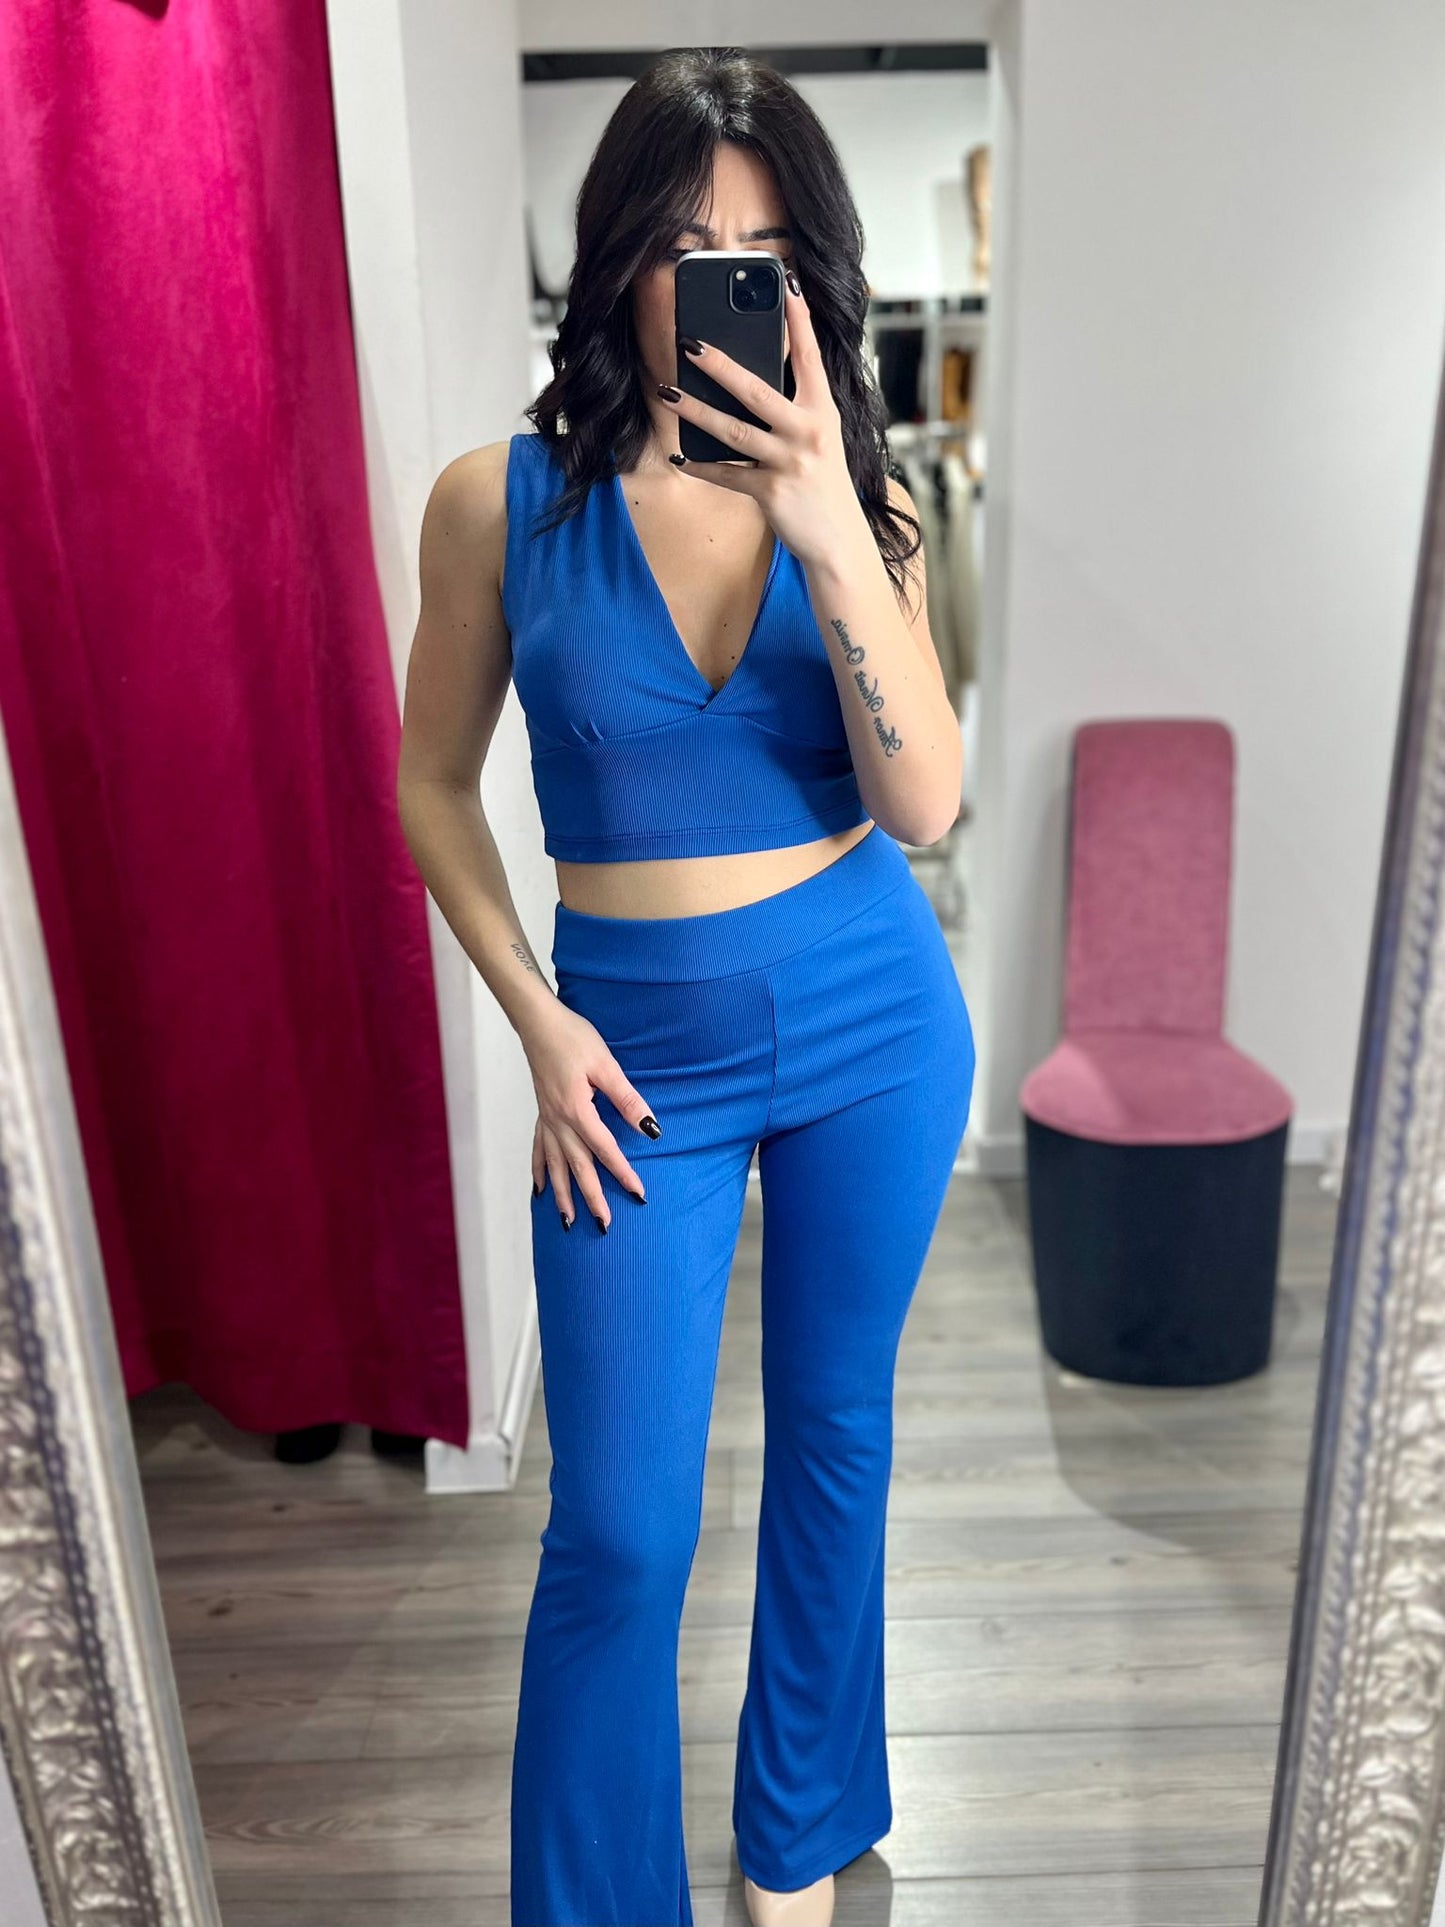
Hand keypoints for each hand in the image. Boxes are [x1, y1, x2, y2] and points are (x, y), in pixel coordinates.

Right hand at [522, 1000, 657, 1228]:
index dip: (623, 1174)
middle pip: (578, 1167)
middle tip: (604, 1226)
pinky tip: (539, 1189)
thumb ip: (627, 1099)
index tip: (639, 1195)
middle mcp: (558, 1121)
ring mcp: (546, 1119)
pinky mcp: (541, 1112)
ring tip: (568, 1221)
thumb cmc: (573, 1037)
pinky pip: (538, 1150)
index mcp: (577, 1111)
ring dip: (562, 1195)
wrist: (538, 1022)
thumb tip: (649, 1128)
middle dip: (591, 1198)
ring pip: (555, 1166)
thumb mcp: (605, 1065)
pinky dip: (539, 1171)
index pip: (606, 1150)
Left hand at [661, 271, 867, 569]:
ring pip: (732, 431)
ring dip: (695, 411)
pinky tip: (678, 453)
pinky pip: (726, 474)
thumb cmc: (824, 484)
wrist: (839, 542)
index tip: (787, 284)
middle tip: (690, 343)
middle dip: (720, 365)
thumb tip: (749, 382)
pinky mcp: (771, 493)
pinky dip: (700, 465)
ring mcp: (789, 463)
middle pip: (757, 390)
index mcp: (824, 412)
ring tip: (668, 393)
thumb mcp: (821, 439)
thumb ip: (796, 409)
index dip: (799, 319)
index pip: (810, 357)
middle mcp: (809, 432)